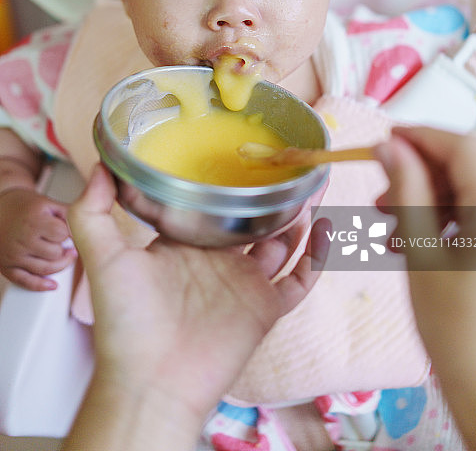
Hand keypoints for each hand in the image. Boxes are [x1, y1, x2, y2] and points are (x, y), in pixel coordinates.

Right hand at [0, 188, 76, 289]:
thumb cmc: (23, 206)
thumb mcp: (46, 202)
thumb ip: (68, 212)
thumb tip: (90, 219)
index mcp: (34, 221)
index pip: (62, 234)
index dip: (70, 234)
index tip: (71, 233)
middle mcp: (22, 239)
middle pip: (55, 253)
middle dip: (65, 249)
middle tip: (68, 245)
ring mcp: (14, 255)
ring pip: (45, 269)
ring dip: (60, 265)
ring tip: (64, 256)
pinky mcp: (7, 267)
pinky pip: (25, 282)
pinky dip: (41, 286)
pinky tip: (53, 285)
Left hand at [67, 164, 327, 436]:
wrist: (151, 382)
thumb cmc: (126, 324)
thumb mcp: (104, 260)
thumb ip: (92, 214)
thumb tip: (101, 166)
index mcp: (186, 245)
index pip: (211, 205)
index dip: (228, 181)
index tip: (242, 151)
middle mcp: (218, 260)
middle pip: (253, 219)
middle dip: (272, 194)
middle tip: (290, 163)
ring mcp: (244, 284)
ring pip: (282, 243)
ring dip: (299, 217)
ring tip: (313, 186)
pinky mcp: (265, 308)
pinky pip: (299, 281)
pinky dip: (317, 258)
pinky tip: (325, 230)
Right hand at [377, 126, 475, 450]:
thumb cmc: (455, 327)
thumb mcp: (422, 252)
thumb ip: (406, 190)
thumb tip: (388, 146)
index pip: (462, 146)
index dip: (419, 136)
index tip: (382, 141)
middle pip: (466, 167)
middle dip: (419, 173)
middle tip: (379, 195)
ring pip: (470, 191)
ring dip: (428, 199)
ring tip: (390, 226)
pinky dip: (446, 220)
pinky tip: (413, 244)